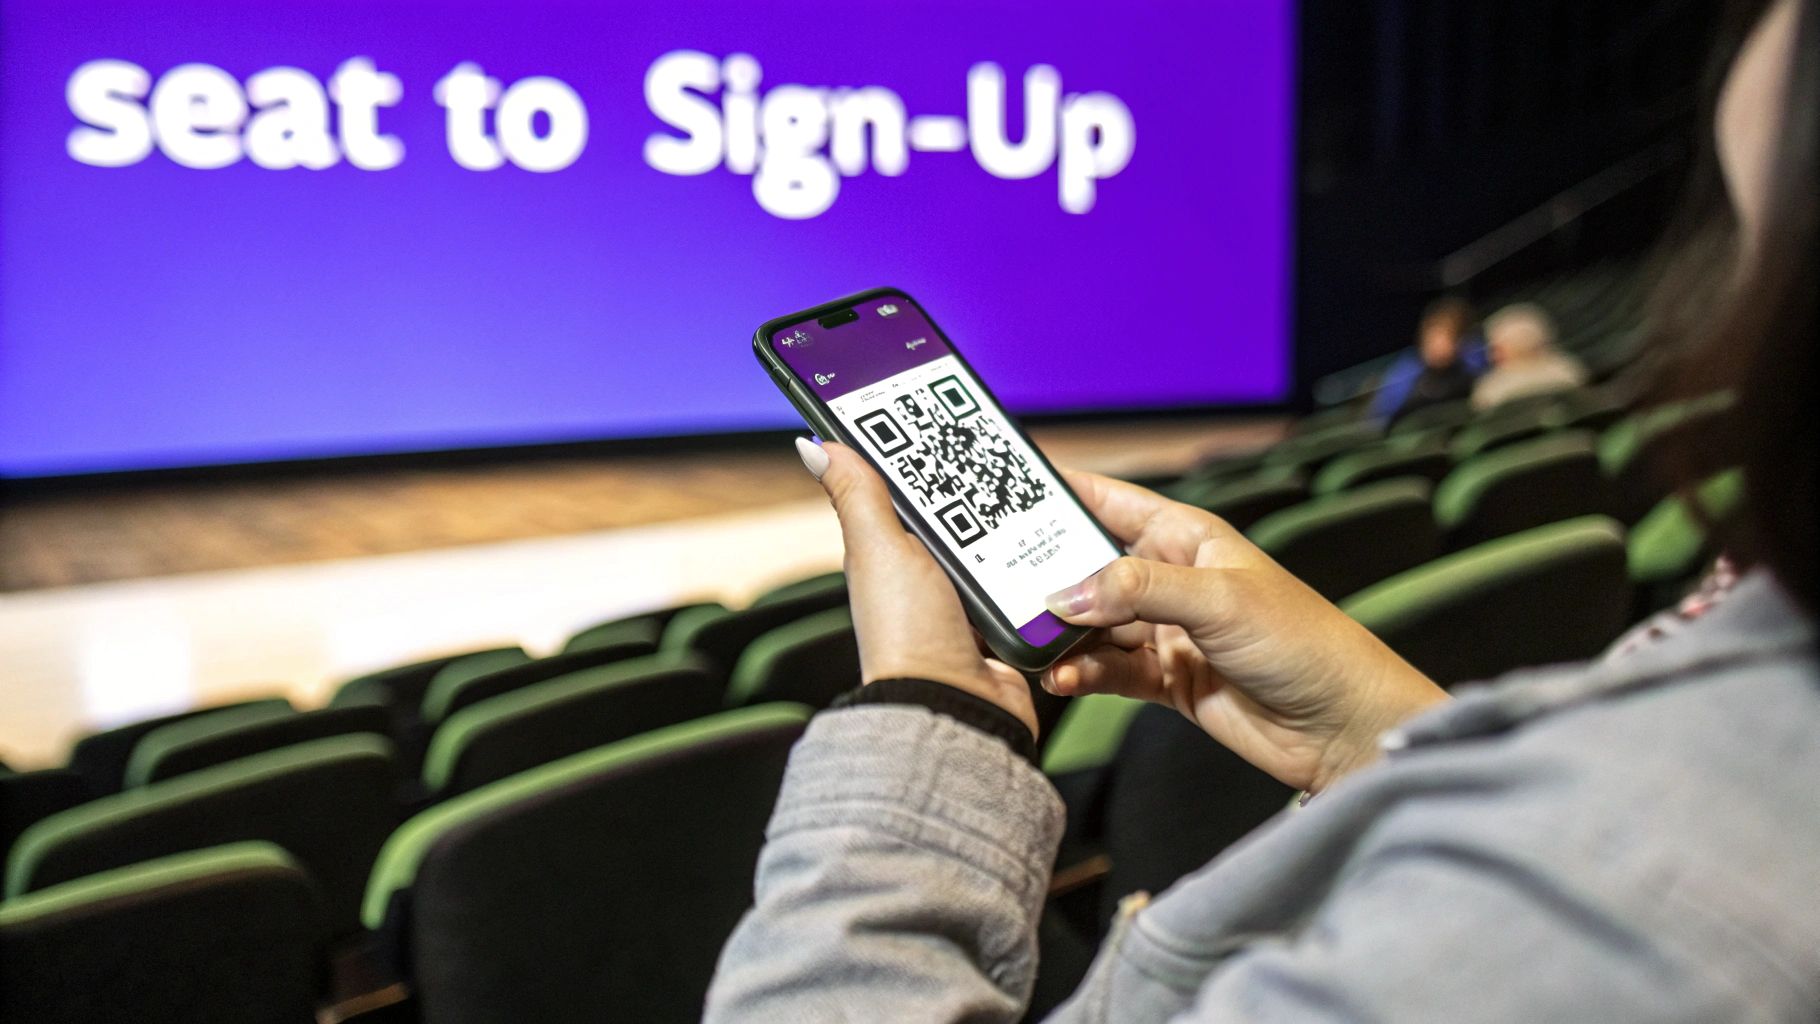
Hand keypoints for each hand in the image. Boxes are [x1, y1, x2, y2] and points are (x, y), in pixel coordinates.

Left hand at [796, 438, 1039, 737]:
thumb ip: (859, 496)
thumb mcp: (880, 550)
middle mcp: (930, 577)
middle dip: (987, 491)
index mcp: (893, 553)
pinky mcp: (1008, 625)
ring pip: (1005, 546)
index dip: (931, 456)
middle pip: (967, 515)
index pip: (915, 490)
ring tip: (1040, 502)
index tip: (952, 416)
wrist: (956, 710)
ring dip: (1021, 533)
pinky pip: (1033, 584)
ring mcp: (971, 602)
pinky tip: (1056, 551)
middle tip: (1009, 457)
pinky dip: (1044, 572)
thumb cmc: (907, 638)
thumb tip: (816, 444)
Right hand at [1042, 470, 1446, 792]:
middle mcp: (1172, 580)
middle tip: (1002, 585)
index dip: (1066, 490)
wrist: (1341, 724)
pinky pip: (1109, 670)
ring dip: (1064, 636)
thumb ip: (1136, 592)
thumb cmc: (1304, 643)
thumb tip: (1066, 594)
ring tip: (1035, 645)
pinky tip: (1065, 678)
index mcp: (1188, 539)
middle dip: (1050, 577)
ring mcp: (1167, 632)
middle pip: (1091, 569)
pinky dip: (1084, 674)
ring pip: (1094, 625)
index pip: (1113, 502)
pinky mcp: (1167, 679)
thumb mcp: (1217, 601)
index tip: (1012, 486)